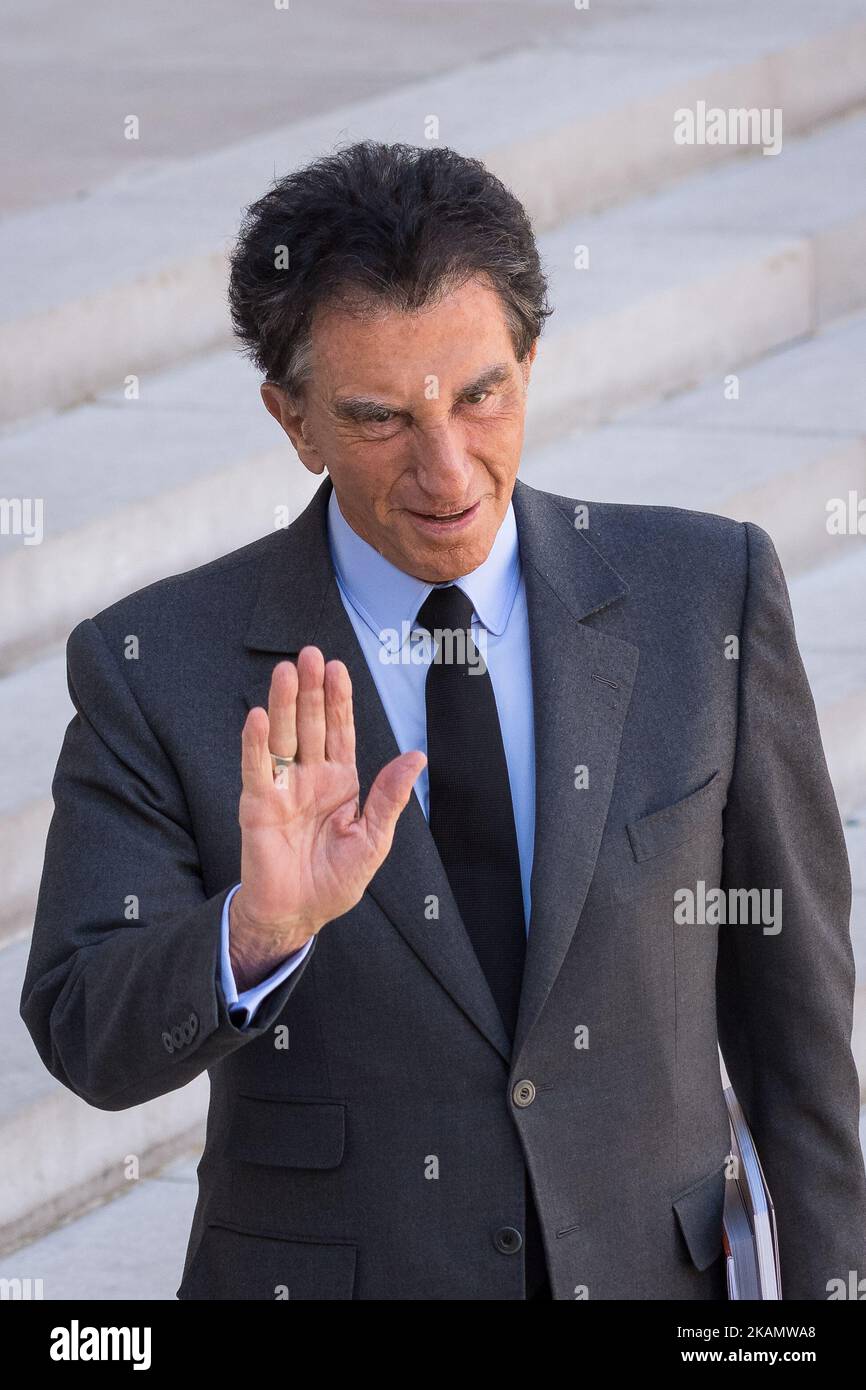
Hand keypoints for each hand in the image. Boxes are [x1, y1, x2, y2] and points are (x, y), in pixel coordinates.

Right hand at [229, 646, 425, 988]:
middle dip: (310, 690)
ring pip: (283, 737)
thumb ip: (389, 796)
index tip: (337, 667)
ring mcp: (282, 788)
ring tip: (285, 671)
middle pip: (310, 724)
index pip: (340, 730)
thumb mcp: (373, 838)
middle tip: (308, 654)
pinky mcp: (257, 805)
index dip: (338, 699)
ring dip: (282, 704)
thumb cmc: (335, 880)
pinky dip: (256, 744)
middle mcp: (309, 777)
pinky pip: (257, 769)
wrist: (298, 914)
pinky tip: (257, 717)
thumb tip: (416, 756)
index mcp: (340, 781)